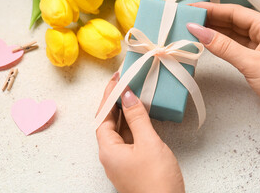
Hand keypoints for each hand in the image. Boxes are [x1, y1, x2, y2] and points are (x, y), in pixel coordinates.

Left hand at [96, 72, 184, 192]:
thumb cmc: (156, 180)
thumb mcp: (148, 143)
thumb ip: (137, 118)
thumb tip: (127, 96)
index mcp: (108, 149)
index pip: (102, 116)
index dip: (108, 95)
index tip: (116, 79)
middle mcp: (110, 155)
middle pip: (108, 122)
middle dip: (115, 102)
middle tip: (124, 83)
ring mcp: (120, 161)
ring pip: (119, 130)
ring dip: (124, 112)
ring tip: (131, 93)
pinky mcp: (132, 164)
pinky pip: (128, 139)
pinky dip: (132, 125)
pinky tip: (140, 116)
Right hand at [187, 2, 259, 129]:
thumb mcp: (252, 62)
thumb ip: (224, 47)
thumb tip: (199, 31)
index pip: (234, 12)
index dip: (212, 9)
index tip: (192, 9)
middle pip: (232, 21)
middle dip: (210, 19)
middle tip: (188, 18)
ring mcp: (258, 49)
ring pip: (231, 35)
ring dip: (213, 32)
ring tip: (192, 29)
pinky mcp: (254, 62)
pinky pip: (233, 48)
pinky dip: (219, 46)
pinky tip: (207, 44)